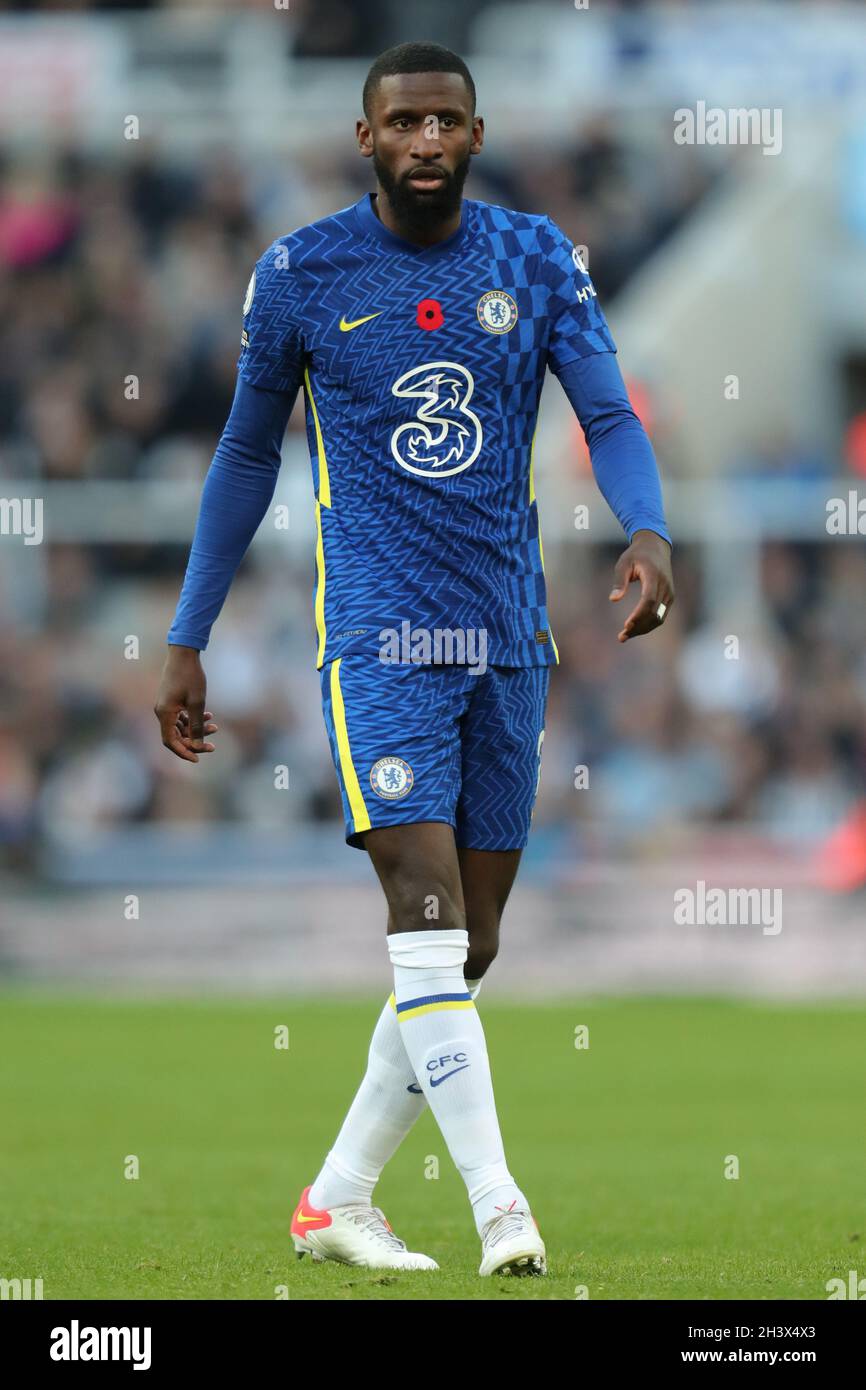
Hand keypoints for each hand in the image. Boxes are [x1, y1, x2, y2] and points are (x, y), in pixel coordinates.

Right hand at [154, 646, 219, 762]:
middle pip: (176, 737)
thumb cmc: (190, 676)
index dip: (183, 752)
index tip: (198, 760)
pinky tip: (209, 716)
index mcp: (164, 713)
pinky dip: (193, 720)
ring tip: (215, 727)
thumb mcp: (197, 702)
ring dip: (196, 730)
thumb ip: (196, 725)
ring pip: (180, 727)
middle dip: (194, 742)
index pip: (170, 742)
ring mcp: (165, 706)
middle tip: (213, 746)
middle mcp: (162, 712)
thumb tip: (197, 745)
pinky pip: (180, 717)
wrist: (183, 653)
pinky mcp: (171, 701)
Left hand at [609, 530, 673, 642]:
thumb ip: (619, 581)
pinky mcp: (670, 598)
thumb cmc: (636, 555)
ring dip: (643, 629)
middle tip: (622, 636)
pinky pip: (661, 616)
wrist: (656, 547)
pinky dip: (649, 625)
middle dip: (638, 627)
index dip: (639, 614)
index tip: (627, 625)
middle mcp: (665, 586)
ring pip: (659, 618)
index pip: (649, 599)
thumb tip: (613, 599)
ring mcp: (670, 593)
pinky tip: (635, 629)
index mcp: (654, 576)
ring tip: (625, 636)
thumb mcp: (623, 563)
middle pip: (654, 612)